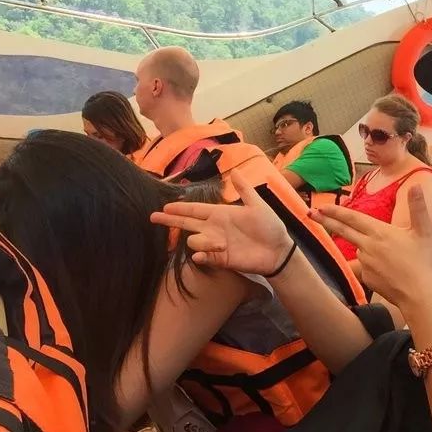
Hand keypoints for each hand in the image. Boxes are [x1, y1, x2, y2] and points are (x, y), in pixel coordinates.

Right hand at [151, 170, 293, 274]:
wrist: (278, 250)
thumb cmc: (270, 226)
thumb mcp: (257, 205)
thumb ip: (244, 190)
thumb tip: (235, 171)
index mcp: (221, 214)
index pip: (196, 210)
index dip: (180, 208)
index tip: (164, 207)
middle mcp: (215, 228)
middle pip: (187, 224)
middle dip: (170, 221)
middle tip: (152, 218)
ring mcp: (216, 244)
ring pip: (194, 240)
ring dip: (202, 241)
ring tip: (222, 244)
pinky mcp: (220, 259)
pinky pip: (203, 256)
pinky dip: (200, 255)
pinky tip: (201, 254)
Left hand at [309, 185, 431, 308]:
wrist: (422, 297)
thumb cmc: (426, 264)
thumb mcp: (425, 232)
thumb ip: (418, 208)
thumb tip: (416, 185)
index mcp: (380, 232)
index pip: (353, 218)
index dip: (336, 211)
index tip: (321, 206)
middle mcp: (368, 247)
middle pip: (343, 231)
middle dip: (326, 221)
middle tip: (310, 214)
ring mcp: (366, 265)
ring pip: (359, 250)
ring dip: (364, 248)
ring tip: (392, 257)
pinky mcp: (368, 280)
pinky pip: (366, 269)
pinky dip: (373, 266)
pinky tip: (390, 271)